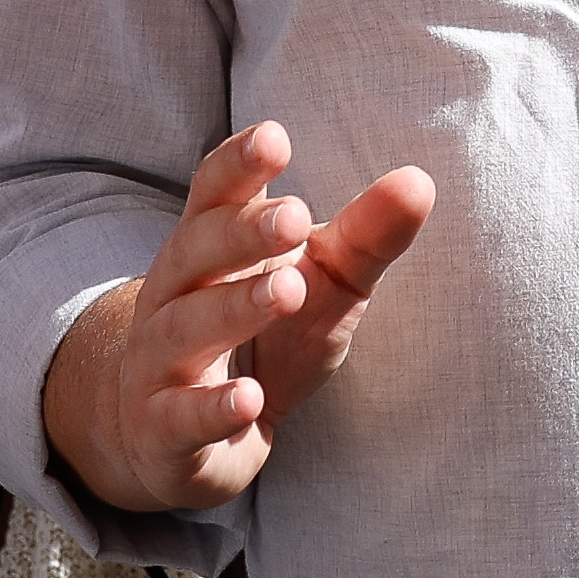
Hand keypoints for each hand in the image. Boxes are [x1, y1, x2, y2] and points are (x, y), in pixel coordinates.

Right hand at [44, 121, 434, 515]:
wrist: (177, 439)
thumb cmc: (261, 341)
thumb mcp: (322, 285)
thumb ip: (365, 238)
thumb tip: (419, 181)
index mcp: (209, 247)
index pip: (213, 196)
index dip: (238, 167)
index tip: (275, 138)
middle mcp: (174, 296)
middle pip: (197, 251)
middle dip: (243, 232)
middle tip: (298, 219)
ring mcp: (159, 363)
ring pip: (184, 328)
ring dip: (234, 308)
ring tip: (288, 290)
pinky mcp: (162, 429)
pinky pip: (179, 416)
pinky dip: (211, 409)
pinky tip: (249, 401)